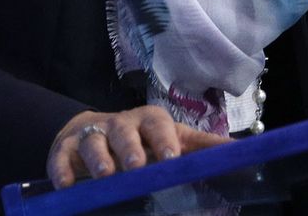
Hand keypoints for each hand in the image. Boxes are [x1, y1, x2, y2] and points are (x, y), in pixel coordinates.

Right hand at [46, 107, 229, 187]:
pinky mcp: (66, 148)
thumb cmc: (143, 141)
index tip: (171, 157)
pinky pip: (62, 156)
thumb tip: (246, 155)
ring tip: (105, 175)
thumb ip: (204, 149)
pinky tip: (66, 185)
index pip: (158, 124)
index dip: (164, 139)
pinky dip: (63, 169)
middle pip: (124, 129)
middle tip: (137, 166)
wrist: (93, 132)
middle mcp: (120, 125)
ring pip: (93, 141)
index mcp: (149, 123)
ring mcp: (91, 135)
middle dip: (130, 147)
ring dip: (99, 158)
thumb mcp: (174, 141)